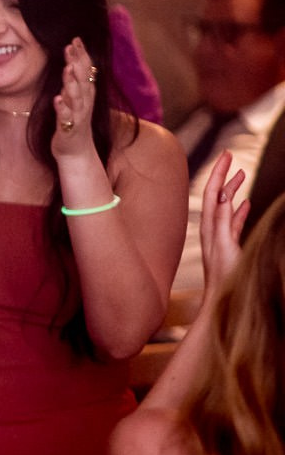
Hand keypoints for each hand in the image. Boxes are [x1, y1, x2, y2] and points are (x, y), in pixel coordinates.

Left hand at [51, 39, 97, 160]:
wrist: (75, 152)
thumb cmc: (72, 122)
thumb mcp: (74, 99)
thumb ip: (74, 81)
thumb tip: (72, 61)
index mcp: (85, 94)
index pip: (86, 71)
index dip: (82, 55)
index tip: (76, 39)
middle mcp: (84, 103)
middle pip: (83, 79)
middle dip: (77, 62)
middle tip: (71, 46)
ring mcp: (77, 116)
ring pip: (76, 97)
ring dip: (72, 83)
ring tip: (67, 68)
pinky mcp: (68, 129)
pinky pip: (66, 117)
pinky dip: (62, 108)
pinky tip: (57, 99)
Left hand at [197, 152, 250, 301]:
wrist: (222, 299)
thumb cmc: (225, 276)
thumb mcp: (224, 245)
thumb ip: (223, 221)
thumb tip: (222, 196)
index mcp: (210, 226)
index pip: (212, 192)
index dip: (219, 173)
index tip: (227, 155)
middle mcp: (211, 228)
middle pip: (216, 195)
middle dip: (223, 175)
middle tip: (230, 156)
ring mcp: (219, 236)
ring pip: (225, 206)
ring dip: (232, 189)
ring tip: (241, 174)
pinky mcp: (228, 244)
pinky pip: (233, 221)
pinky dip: (239, 209)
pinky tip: (245, 203)